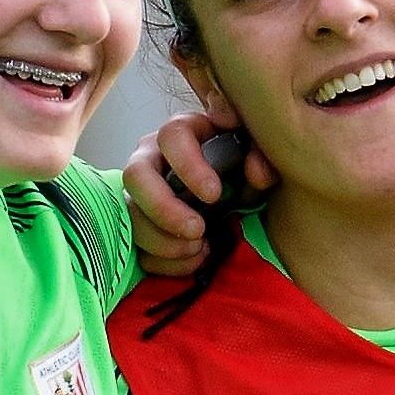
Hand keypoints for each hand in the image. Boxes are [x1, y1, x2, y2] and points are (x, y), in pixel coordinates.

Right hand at [127, 112, 276, 278]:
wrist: (237, 198)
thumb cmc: (246, 168)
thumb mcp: (261, 157)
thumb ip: (264, 157)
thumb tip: (256, 172)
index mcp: (184, 132)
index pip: (172, 136)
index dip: (188, 166)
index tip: (214, 195)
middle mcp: (152, 157)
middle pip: (135, 175)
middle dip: (163, 209)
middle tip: (198, 230)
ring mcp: (141, 193)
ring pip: (131, 214)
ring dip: (163, 240)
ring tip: (200, 248)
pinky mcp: (139, 225)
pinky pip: (136, 246)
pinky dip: (164, 262)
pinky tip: (195, 260)